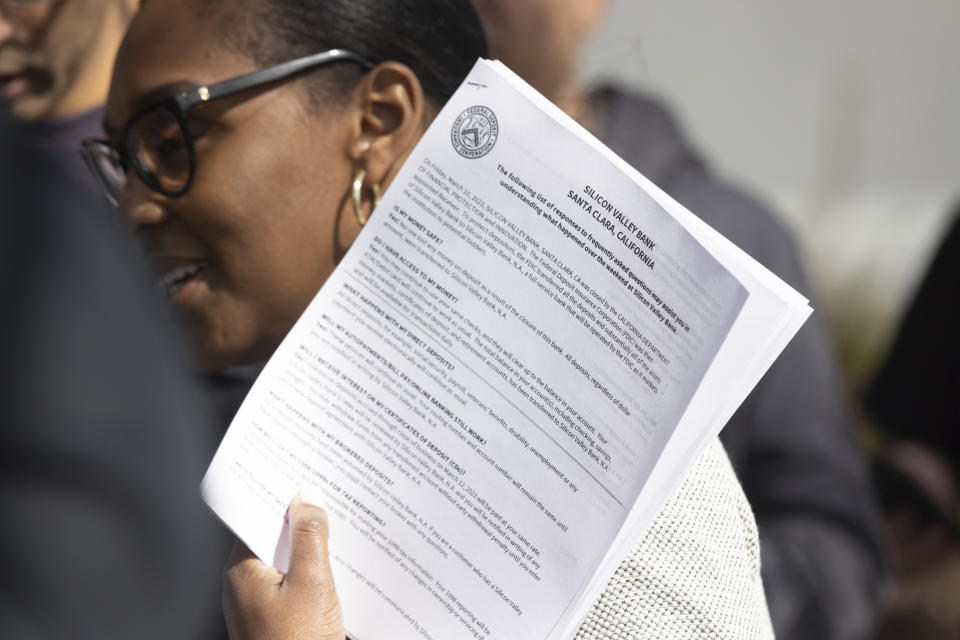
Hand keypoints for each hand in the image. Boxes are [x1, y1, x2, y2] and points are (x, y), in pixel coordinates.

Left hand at [223, 488, 344, 639]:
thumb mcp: (311, 583)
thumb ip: (310, 536)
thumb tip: (308, 498)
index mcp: (241, 570)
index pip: (256, 516)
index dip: (282, 496)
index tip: (306, 477)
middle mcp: (244, 584)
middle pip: (274, 537)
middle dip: (304, 520)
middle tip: (333, 501)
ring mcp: (259, 604)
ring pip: (287, 561)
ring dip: (313, 548)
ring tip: (343, 533)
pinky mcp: (277, 619)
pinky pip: (295, 583)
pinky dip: (315, 573)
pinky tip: (340, 571)